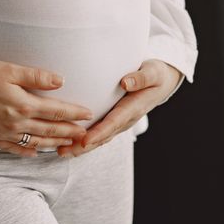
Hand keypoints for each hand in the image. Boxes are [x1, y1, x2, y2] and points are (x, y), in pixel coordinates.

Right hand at [0, 60, 94, 156]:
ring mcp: (5, 133)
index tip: (88, 115)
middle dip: (70, 132)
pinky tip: (36, 153)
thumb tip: (61, 81)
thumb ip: (37, 76)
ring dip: (55, 144)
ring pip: (36, 142)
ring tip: (68, 144)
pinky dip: (28, 152)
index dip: (74, 113)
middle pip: (50, 130)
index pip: (56, 111)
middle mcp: (17, 123)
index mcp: (24, 105)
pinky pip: (14, 149)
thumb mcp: (11, 70)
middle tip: (85, 135)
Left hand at [56, 59, 182, 157]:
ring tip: (60, 152)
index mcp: (133, 108)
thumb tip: (125, 82)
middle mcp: (125, 119)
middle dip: (83, 146)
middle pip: (103, 136)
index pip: (114, 122)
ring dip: (80, 147)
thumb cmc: (156, 75)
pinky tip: (68, 142)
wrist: (162, 83)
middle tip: (63, 151)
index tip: (84, 140)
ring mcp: (120, 122)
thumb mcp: (153, 72)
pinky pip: (99, 133)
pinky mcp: (114, 121)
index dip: (99, 132)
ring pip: (99, 138)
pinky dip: (84, 140)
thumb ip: (141, 78)